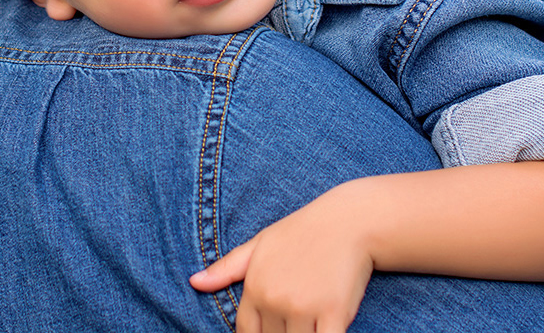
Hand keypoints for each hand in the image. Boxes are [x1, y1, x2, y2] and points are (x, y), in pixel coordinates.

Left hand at [190, 184, 372, 332]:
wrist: (348, 221)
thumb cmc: (304, 232)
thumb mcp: (260, 244)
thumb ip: (227, 268)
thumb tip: (194, 282)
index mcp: (255, 286)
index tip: (274, 327)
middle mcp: (274, 298)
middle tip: (296, 315)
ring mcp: (303, 307)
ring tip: (310, 320)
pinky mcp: (333, 313)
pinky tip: (326, 328)